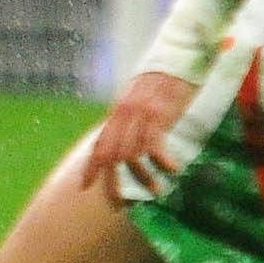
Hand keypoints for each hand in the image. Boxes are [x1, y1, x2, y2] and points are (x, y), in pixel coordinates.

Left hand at [77, 68, 197, 197]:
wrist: (178, 58)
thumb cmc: (163, 82)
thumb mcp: (139, 101)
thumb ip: (131, 121)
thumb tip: (127, 144)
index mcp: (117, 113)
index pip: (98, 145)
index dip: (90, 168)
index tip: (85, 187)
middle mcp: (123, 115)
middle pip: (110, 156)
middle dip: (113, 183)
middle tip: (123, 204)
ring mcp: (138, 115)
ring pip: (131, 155)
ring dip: (143, 177)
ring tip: (156, 190)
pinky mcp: (157, 114)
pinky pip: (153, 144)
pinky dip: (162, 161)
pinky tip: (173, 170)